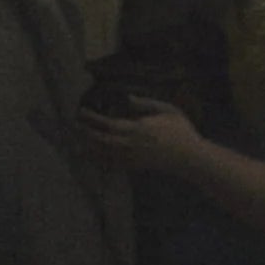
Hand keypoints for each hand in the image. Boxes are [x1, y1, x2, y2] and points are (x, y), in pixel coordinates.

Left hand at [75, 96, 218, 181]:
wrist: (191, 158)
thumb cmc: (182, 131)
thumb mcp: (168, 110)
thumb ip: (146, 104)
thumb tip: (127, 97)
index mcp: (138, 128)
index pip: (108, 123)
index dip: (92, 118)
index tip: (81, 111)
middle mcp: (132, 144)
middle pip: (101, 139)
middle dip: (85, 132)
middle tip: (74, 125)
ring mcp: (133, 157)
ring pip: (104, 153)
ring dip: (88, 147)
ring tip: (76, 140)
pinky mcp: (136, 167)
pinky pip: (113, 165)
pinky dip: (100, 161)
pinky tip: (91, 157)